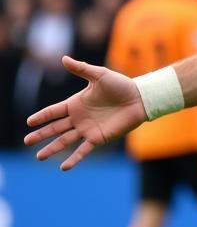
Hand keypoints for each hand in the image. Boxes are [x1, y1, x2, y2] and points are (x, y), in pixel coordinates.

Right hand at [24, 56, 147, 170]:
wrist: (139, 98)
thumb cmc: (121, 85)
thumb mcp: (99, 75)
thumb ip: (81, 69)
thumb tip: (63, 58)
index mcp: (76, 104)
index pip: (53, 112)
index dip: (41, 116)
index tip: (28, 122)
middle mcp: (79, 118)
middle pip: (55, 128)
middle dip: (40, 134)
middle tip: (26, 141)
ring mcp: (88, 129)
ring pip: (65, 141)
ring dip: (52, 148)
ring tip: (38, 156)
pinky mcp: (99, 138)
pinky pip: (84, 150)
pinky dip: (74, 159)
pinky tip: (64, 168)